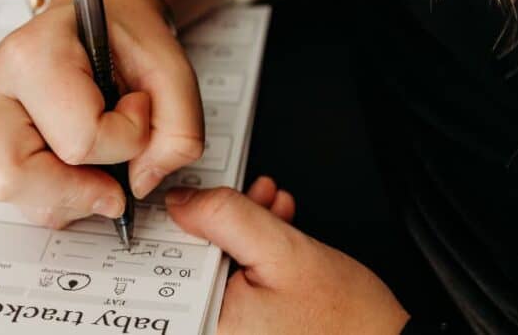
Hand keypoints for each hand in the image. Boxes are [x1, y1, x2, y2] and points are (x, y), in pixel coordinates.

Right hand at [0, 0, 203, 227]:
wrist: (98, 21)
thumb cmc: (127, 39)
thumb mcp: (173, 71)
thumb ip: (177, 133)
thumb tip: (136, 187)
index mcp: (32, 54)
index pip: (79, 138)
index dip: (127, 139)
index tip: (138, 105)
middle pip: (12, 175)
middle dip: (76, 191)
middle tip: (114, 181)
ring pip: (12, 194)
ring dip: (68, 198)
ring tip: (97, 165)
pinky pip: (16, 197)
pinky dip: (56, 198)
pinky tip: (78, 169)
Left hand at [168, 177, 409, 334]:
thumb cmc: (348, 320)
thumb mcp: (285, 252)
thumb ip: (227, 218)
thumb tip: (182, 201)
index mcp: (209, 325)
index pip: (170, 262)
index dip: (187, 218)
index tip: (203, 196)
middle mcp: (211, 334)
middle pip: (193, 264)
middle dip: (220, 221)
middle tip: (245, 198)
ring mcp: (229, 334)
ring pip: (217, 269)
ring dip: (241, 231)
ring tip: (270, 208)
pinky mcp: (246, 331)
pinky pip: (235, 286)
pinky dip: (252, 255)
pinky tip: (274, 230)